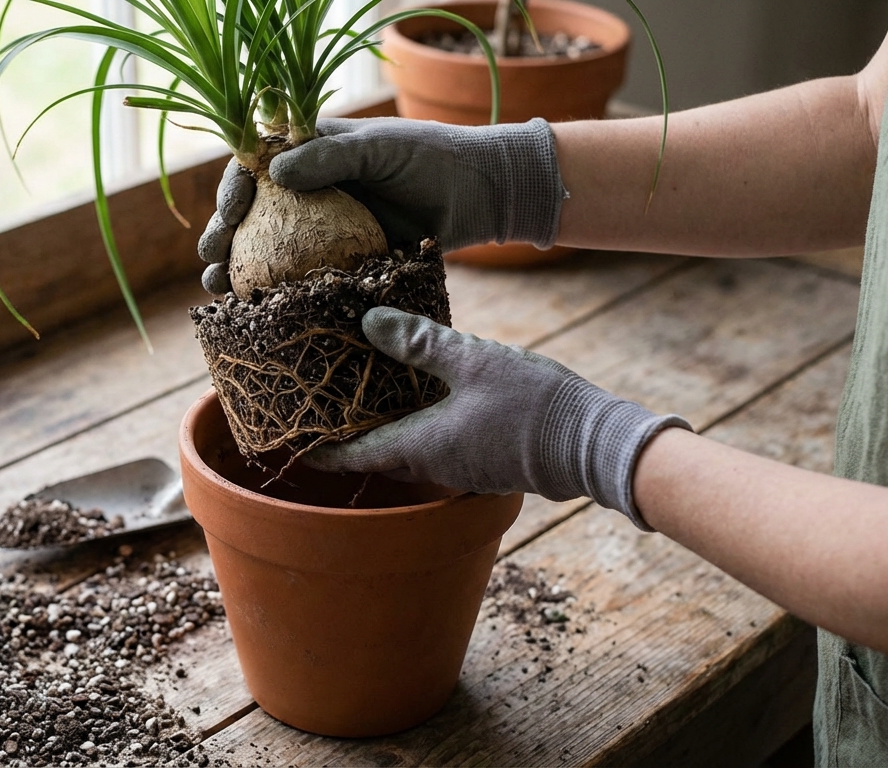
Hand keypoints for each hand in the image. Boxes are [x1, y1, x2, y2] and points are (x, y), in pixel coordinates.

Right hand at [197, 116, 566, 294]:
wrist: (484, 195)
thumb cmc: (434, 159)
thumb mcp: (380, 150)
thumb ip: (330, 158)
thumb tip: (273, 169)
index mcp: (312, 154)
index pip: (256, 167)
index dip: (233, 189)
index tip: (229, 212)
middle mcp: (311, 193)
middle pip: (252, 215)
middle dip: (223, 235)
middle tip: (212, 259)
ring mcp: (326, 230)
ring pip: (270, 250)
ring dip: (239, 269)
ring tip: (219, 289)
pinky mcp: (346, 262)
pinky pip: (305, 279)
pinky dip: (279, 295)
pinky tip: (258, 311)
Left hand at [305, 308, 689, 529]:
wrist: (596, 444)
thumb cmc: (534, 404)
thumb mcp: (474, 360)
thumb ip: (420, 342)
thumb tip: (368, 320)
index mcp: (421, 446)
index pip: (353, 456)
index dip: (320, 449)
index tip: (290, 440)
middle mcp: (434, 466)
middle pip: (378, 454)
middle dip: (349, 433)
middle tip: (323, 404)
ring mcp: (462, 468)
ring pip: (409, 449)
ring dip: (386, 426)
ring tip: (367, 392)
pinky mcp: (485, 462)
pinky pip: (438, 445)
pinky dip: (420, 424)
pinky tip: (424, 394)